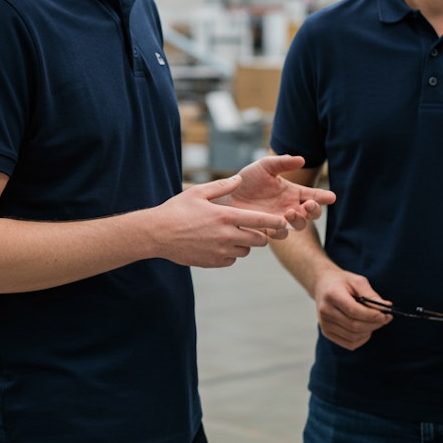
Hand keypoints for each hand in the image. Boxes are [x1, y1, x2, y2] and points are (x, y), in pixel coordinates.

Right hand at [150, 175, 292, 267]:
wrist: (157, 234)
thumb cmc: (176, 210)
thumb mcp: (198, 192)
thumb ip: (222, 186)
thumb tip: (239, 179)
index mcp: (225, 216)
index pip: (260, 221)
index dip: (275, 222)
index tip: (284, 221)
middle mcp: (226, 236)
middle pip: (258, 240)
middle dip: (260, 234)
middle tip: (253, 227)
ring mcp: (220, 251)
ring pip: (245, 251)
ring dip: (244, 244)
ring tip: (230, 234)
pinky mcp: (213, 262)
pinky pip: (232, 259)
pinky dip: (230, 253)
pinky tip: (218, 244)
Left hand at [224, 154, 334, 231]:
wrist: (226, 195)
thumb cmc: (247, 180)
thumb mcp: (264, 167)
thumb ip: (281, 162)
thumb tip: (301, 159)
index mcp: (292, 193)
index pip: (313, 195)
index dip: (323, 197)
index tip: (331, 196)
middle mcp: (290, 208)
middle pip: (311, 214)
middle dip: (314, 210)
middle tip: (310, 204)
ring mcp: (280, 220)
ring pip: (298, 226)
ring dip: (298, 220)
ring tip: (290, 211)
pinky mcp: (267, 229)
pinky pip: (279, 234)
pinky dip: (280, 230)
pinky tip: (277, 224)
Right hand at [313, 272, 391, 350]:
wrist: (322, 285)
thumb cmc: (342, 282)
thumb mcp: (357, 282)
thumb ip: (372, 295)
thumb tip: (387, 307)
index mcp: (332, 294)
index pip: (353, 311)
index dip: (372, 315)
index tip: (386, 315)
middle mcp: (325, 310)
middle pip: (354, 325)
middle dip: (374, 324)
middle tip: (385, 318)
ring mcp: (324, 323)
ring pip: (353, 336)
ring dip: (369, 331)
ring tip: (374, 322)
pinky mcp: (326, 332)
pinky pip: (350, 343)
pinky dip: (362, 339)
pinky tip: (365, 329)